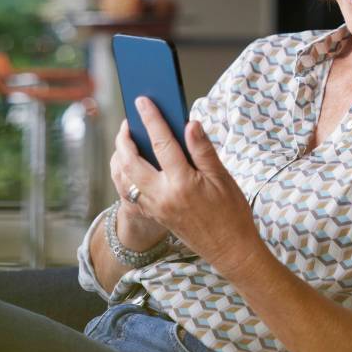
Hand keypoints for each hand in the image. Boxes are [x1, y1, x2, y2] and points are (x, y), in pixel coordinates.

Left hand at [111, 97, 261, 273]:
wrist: (231, 250)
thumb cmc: (232, 213)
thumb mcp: (223, 178)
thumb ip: (203, 150)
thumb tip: (190, 124)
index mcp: (182, 183)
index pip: (161, 142)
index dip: (151, 119)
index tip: (142, 101)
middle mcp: (163, 196)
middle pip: (130, 162)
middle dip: (124, 140)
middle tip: (128, 124)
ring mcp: (155, 208)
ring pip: (123, 180)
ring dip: (119, 159)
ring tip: (125, 142)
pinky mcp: (154, 216)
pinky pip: (129, 196)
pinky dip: (124, 179)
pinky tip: (130, 167)